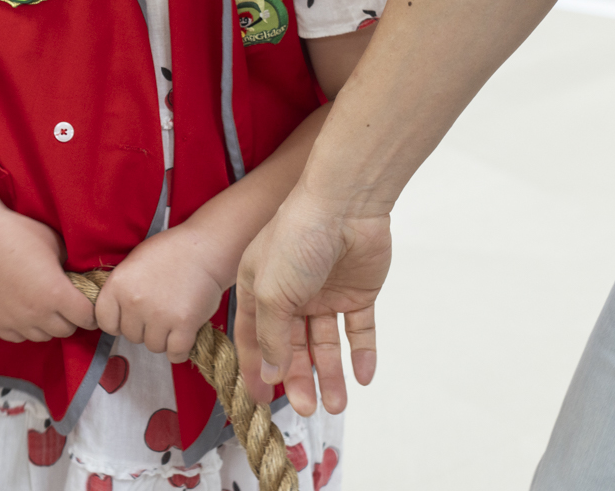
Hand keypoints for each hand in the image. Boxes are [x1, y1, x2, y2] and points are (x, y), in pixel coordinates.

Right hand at [0, 207, 97, 341]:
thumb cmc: (17, 234)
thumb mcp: (54, 243)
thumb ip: (68, 266)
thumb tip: (74, 278)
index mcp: (57, 293)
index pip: (87, 318)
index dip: (91, 312)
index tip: (88, 306)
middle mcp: (38, 313)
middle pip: (67, 330)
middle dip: (70, 318)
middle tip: (64, 304)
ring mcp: (17, 321)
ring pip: (44, 337)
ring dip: (47, 325)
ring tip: (42, 306)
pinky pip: (20, 337)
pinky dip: (25, 328)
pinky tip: (22, 311)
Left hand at [94, 224, 226, 363]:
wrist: (204, 249)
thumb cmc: (169, 252)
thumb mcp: (134, 263)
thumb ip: (121, 289)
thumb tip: (116, 314)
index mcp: (118, 284)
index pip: (105, 322)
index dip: (117, 323)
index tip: (129, 318)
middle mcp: (134, 302)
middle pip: (131, 336)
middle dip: (144, 328)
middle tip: (159, 312)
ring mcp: (159, 315)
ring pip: (153, 346)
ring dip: (163, 338)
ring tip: (172, 318)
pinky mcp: (184, 324)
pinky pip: (175, 353)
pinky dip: (180, 349)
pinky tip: (183, 333)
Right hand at [234, 183, 388, 416]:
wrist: (346, 207)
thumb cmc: (297, 238)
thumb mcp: (272, 293)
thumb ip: (272, 337)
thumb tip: (271, 373)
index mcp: (259, 287)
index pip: (254, 337)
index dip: (256, 368)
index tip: (259, 399)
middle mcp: (291, 293)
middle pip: (292, 346)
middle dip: (298, 379)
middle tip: (306, 408)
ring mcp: (325, 293)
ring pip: (326, 344)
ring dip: (331, 374)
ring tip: (335, 404)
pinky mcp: (357, 293)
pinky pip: (359, 330)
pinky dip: (361, 354)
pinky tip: (361, 377)